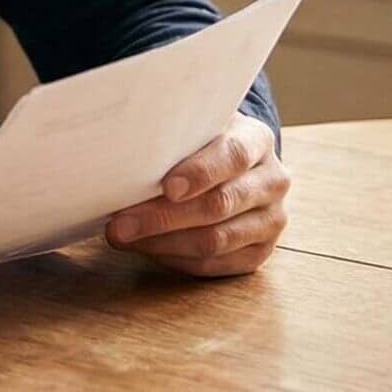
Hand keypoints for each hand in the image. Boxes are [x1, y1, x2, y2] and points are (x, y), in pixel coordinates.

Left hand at [104, 113, 288, 276]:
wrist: (233, 166)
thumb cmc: (200, 143)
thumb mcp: (193, 128)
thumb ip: (171, 134)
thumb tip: (120, 150)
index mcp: (257, 140)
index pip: (233, 156)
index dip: (200, 173)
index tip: (167, 187)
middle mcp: (272, 181)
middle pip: (219, 204)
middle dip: (162, 217)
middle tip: (119, 224)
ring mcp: (271, 220)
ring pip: (215, 240)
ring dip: (162, 242)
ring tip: (123, 237)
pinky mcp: (259, 252)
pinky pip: (215, 264)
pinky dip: (175, 259)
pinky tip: (146, 248)